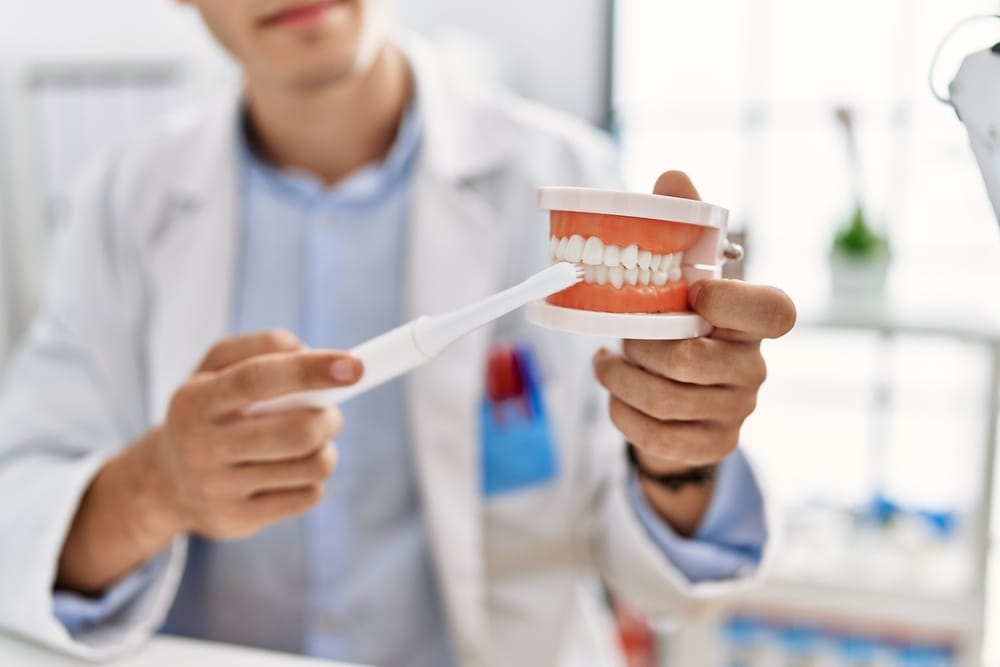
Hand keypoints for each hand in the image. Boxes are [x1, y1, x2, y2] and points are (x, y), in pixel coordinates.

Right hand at [57, 330, 362, 593]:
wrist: (165, 484)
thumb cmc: (206, 412)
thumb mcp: (214, 367)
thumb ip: (260, 346)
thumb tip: (307, 351)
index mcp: (195, 400)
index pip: (259, 378)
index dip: (311, 370)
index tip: (354, 367)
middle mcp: (202, 447)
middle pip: (297, 432)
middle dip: (331, 418)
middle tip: (331, 413)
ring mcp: (218, 490)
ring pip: (312, 466)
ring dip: (326, 448)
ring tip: (310, 442)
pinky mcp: (237, 521)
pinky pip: (308, 496)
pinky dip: (313, 479)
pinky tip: (291, 471)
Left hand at [591, 171, 794, 533]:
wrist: (680, 396)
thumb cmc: (682, 322)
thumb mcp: (682, 273)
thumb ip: (681, 224)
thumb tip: (672, 177)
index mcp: (755, 321)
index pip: (775, 312)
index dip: (732, 301)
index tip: (691, 290)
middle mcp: (754, 369)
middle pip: (688, 360)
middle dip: (639, 345)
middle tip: (621, 335)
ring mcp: (737, 412)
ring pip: (663, 398)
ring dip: (619, 377)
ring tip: (606, 360)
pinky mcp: (713, 446)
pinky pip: (654, 435)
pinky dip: (621, 412)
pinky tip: (615, 392)